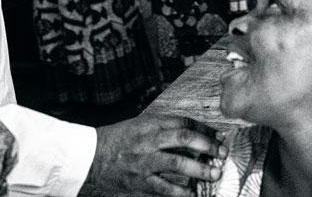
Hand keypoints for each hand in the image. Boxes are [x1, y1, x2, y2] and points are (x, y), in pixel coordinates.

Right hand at [83, 115, 225, 196]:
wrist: (90, 157)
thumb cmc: (117, 140)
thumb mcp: (140, 125)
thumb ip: (164, 128)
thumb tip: (194, 133)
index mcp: (149, 124)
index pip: (182, 122)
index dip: (203, 128)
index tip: (217, 135)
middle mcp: (148, 141)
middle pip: (183, 139)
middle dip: (207, 145)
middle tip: (222, 152)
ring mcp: (144, 163)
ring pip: (177, 164)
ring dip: (199, 169)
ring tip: (214, 173)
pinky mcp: (140, 183)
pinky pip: (165, 189)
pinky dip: (181, 192)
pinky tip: (193, 193)